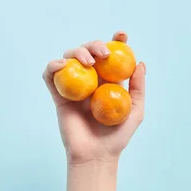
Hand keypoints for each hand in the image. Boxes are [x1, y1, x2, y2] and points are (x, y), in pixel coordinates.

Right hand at [43, 31, 145, 164]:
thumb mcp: (135, 110)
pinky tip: (62, 65)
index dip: (115, 42)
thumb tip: (140, 63)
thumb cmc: (117, 136)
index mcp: (107, 81)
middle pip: (88, 52)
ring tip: (87, 61)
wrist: (96, 155)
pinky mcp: (58, 96)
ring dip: (77, 52)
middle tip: (103, 53)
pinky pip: (50, 76)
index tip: (122, 35)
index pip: (110, 56)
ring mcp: (73, 86)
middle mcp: (89, 80)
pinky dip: (53, 66)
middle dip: (94, 45)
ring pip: (69, 58)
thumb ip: (137, 87)